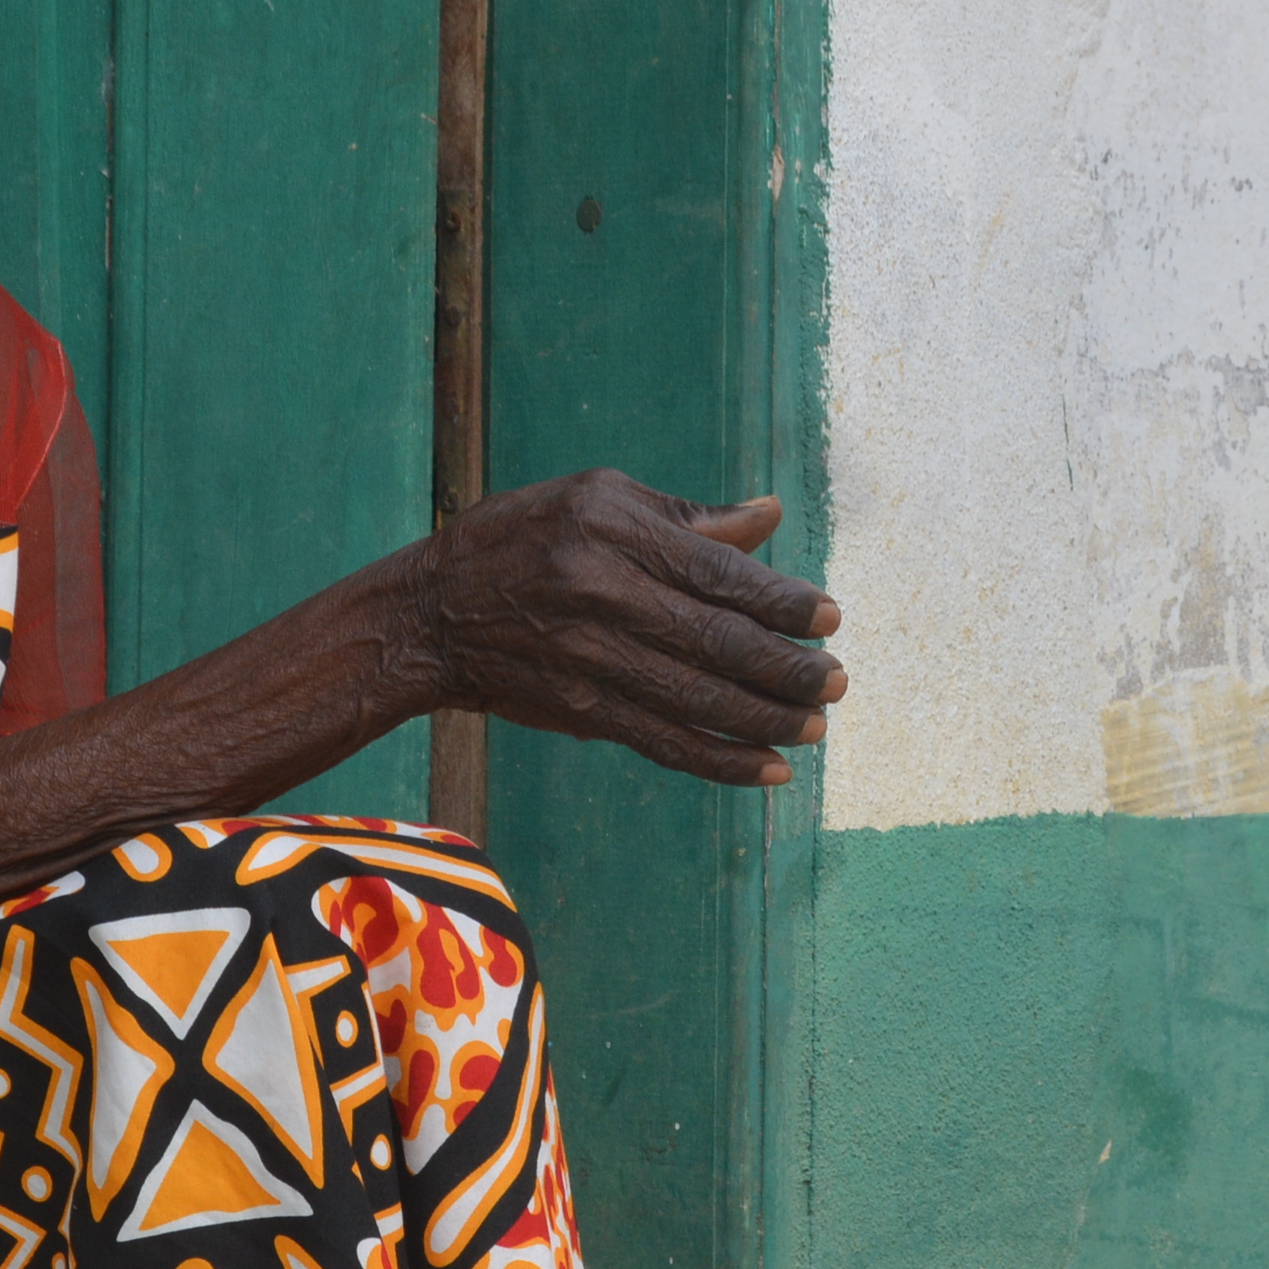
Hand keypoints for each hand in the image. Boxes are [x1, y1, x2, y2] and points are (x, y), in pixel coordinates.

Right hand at [398, 472, 843, 785]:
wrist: (431, 614)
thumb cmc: (522, 539)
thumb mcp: (595, 500)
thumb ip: (685, 517)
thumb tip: (770, 515)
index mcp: (613, 532)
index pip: (718, 573)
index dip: (782, 601)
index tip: (831, 617)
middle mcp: (603, 595)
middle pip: (717, 641)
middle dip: (787, 668)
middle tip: (837, 682)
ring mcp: (591, 658)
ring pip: (698, 700)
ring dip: (767, 720)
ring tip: (816, 726)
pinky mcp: (583, 710)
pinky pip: (665, 742)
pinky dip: (721, 760)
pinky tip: (769, 768)